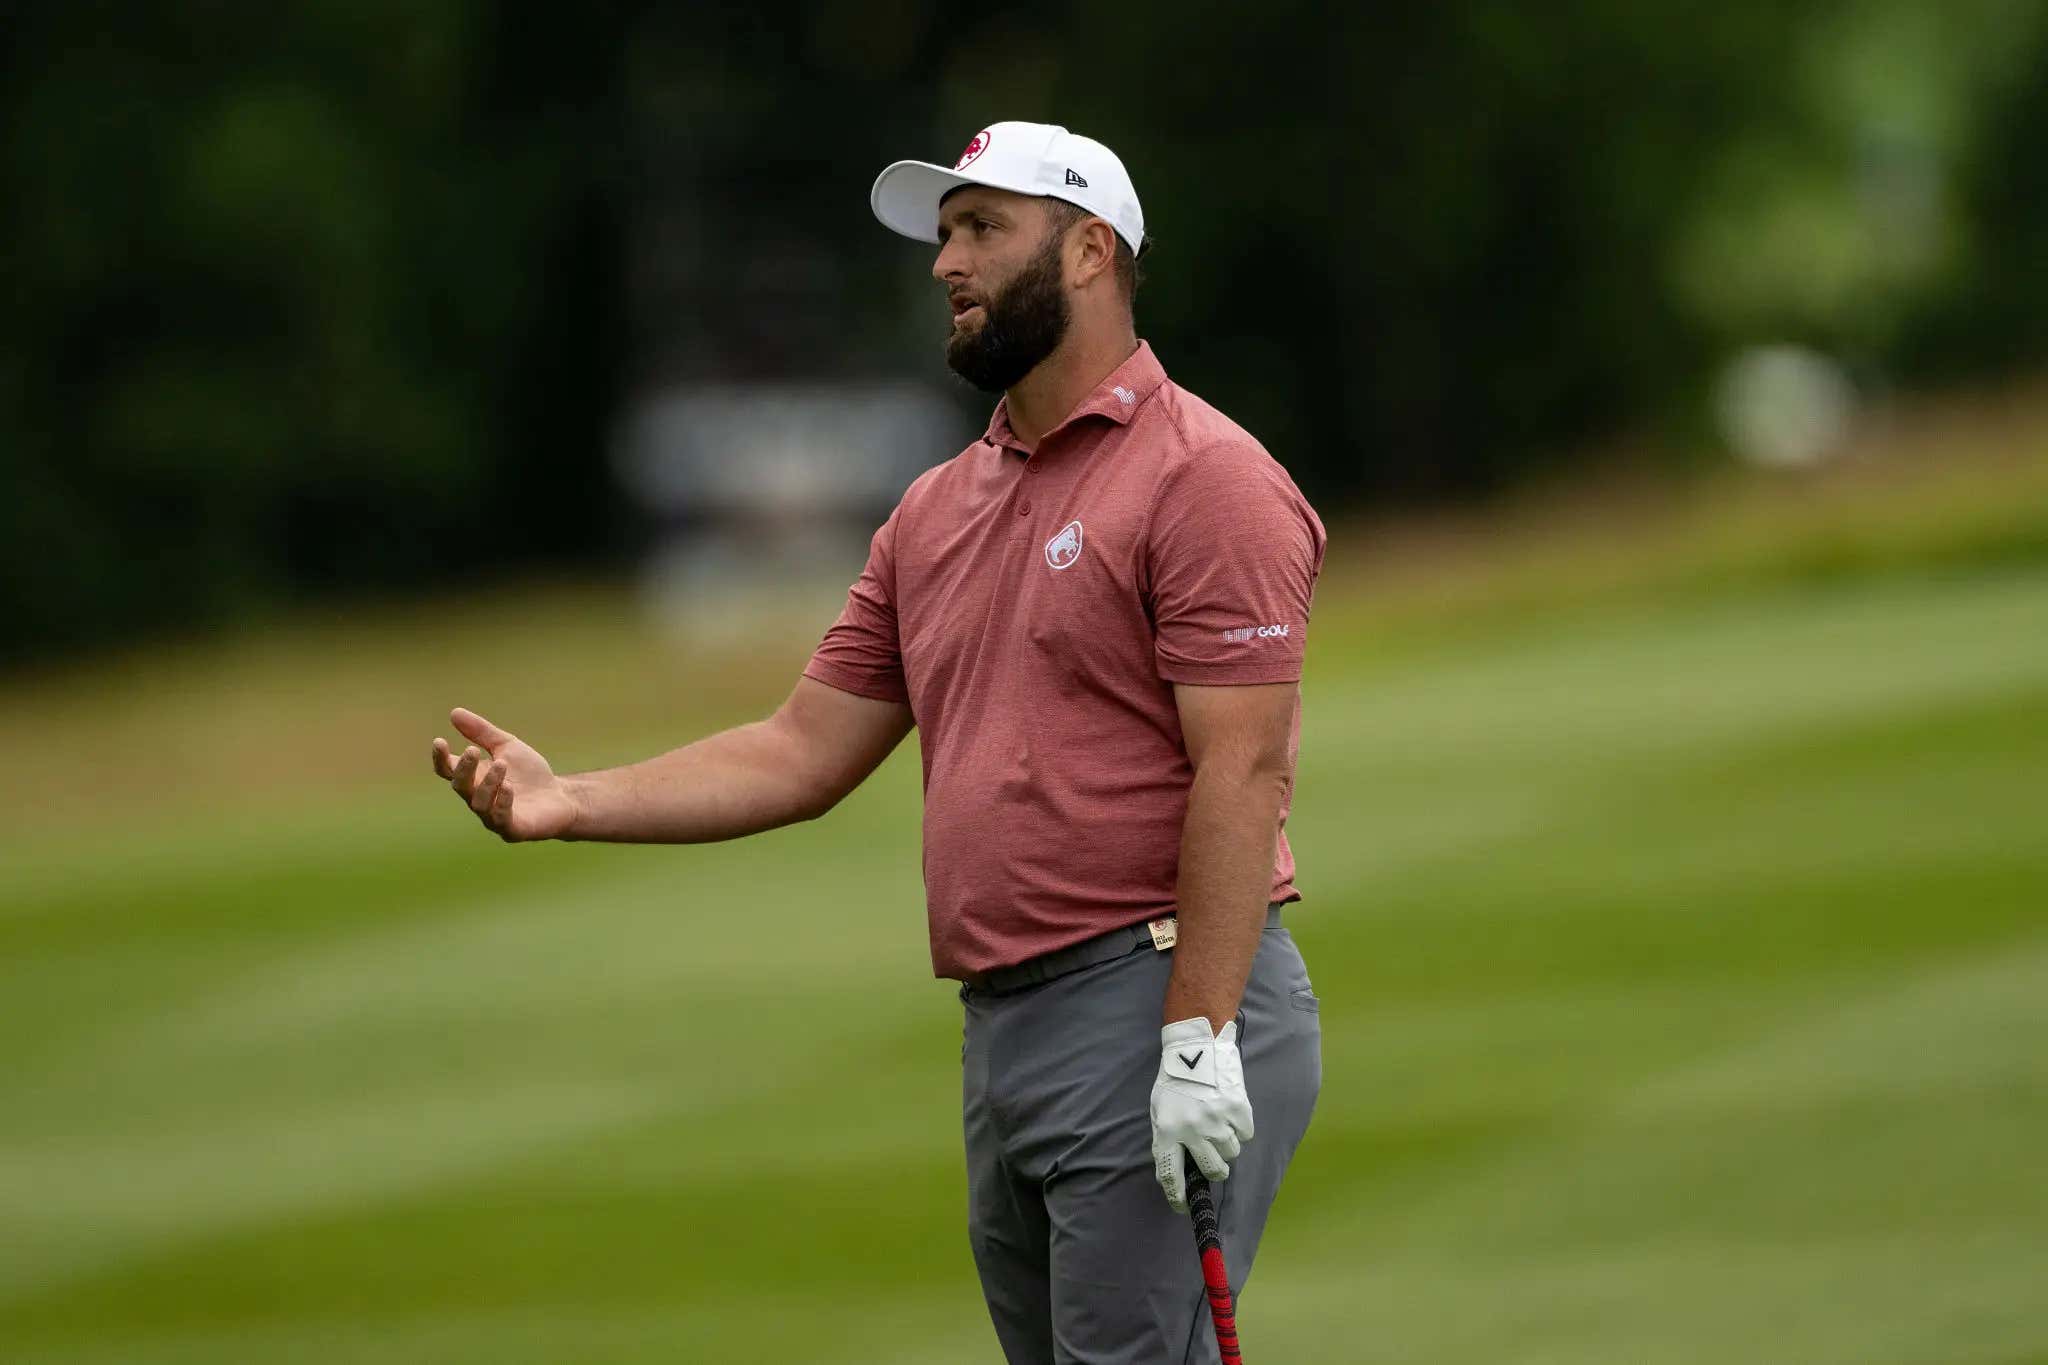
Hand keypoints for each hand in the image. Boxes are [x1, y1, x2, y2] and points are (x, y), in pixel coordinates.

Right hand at [430, 707, 578, 841]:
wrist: (561, 797)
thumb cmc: (530, 774)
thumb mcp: (507, 746)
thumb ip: (482, 732)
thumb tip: (454, 712)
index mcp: (474, 778)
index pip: (448, 770)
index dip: (440, 758)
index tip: (439, 741)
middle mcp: (478, 799)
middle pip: (460, 786)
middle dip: (464, 768)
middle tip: (473, 751)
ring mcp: (493, 816)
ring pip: (479, 803)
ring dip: (488, 783)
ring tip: (502, 764)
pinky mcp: (512, 829)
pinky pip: (500, 819)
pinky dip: (502, 802)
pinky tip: (508, 787)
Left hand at [1150, 1016, 1252, 1212]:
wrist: (1196, 1049)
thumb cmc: (1173, 1082)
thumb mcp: (1159, 1112)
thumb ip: (1167, 1140)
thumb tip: (1178, 1171)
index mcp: (1168, 1131)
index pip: (1171, 1175)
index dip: (1177, 1197)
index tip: (1182, 1206)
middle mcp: (1193, 1130)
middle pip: (1213, 1171)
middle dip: (1215, 1171)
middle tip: (1214, 1164)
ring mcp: (1217, 1120)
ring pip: (1232, 1153)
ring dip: (1226, 1145)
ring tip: (1218, 1126)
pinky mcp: (1238, 1109)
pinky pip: (1245, 1134)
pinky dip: (1240, 1128)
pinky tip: (1229, 1113)